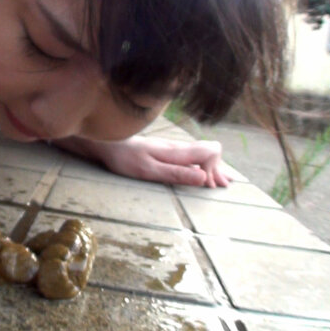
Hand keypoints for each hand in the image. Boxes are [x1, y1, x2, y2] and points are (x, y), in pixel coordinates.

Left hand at [95, 136, 230, 186]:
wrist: (107, 143)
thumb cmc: (124, 158)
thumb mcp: (148, 170)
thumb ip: (175, 173)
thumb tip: (204, 178)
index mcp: (176, 151)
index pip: (210, 152)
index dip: (213, 170)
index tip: (208, 186)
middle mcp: (178, 147)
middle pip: (210, 151)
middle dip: (218, 169)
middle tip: (223, 187)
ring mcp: (172, 148)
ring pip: (201, 153)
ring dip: (212, 168)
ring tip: (222, 182)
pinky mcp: (165, 151)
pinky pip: (190, 156)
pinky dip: (201, 166)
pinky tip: (203, 174)